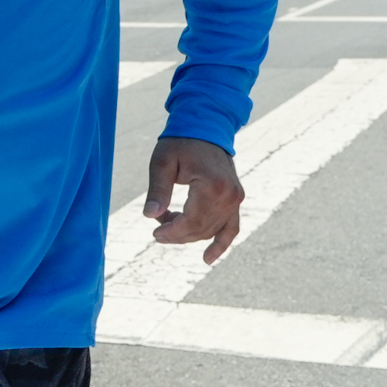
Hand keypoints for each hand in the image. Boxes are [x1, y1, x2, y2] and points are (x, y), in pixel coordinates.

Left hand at [145, 137, 244, 264]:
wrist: (206, 127)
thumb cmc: (180, 143)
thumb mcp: (162, 162)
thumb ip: (158, 190)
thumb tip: (150, 215)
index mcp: (212, 185)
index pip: (190, 222)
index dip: (171, 232)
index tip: (154, 232)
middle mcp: (229, 195)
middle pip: (200, 229)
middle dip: (176, 232)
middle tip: (158, 223)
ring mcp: (235, 199)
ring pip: (210, 231)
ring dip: (188, 233)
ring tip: (169, 221)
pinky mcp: (236, 200)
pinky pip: (231, 228)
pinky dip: (221, 244)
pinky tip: (207, 259)